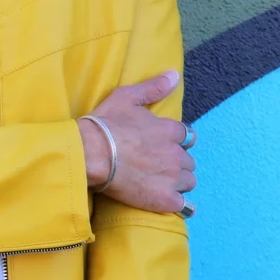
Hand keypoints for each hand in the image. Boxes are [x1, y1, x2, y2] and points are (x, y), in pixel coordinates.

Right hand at [78, 70, 195, 213]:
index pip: (188, 137)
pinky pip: (183, 205)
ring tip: (160, 184)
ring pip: (189, 182)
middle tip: (157, 166)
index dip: (177, 142)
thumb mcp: (126, 97)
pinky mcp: (164, 199)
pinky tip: (166, 201)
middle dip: (177, 163)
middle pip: (189, 161)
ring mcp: (172, 178)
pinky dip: (177, 204)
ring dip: (178, 182)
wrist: (90, 153)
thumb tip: (174, 75)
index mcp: (170, 130)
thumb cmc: (105, 124)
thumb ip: (153, 87)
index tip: (163, 145)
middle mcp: (176, 154)